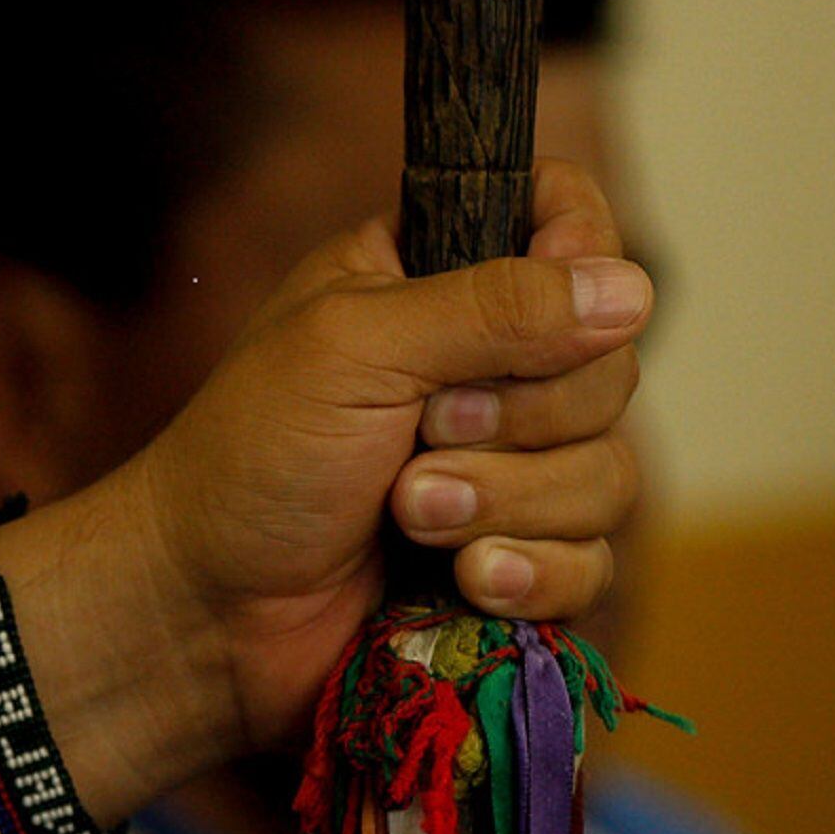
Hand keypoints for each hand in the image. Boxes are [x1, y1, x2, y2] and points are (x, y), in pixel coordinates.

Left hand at [132, 159, 651, 748]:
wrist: (204, 615)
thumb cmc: (251, 458)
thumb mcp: (357, 349)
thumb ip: (492, 308)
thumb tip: (630, 288)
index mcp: (435, 277)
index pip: (565, 218)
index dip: (582, 253)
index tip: (550, 303)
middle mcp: (485, 366)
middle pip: (607, 364)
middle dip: (520, 417)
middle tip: (421, 434)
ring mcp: (507, 471)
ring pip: (608, 472)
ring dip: (510, 502)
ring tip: (407, 515)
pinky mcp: (513, 562)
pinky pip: (590, 562)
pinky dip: (530, 574)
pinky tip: (463, 582)